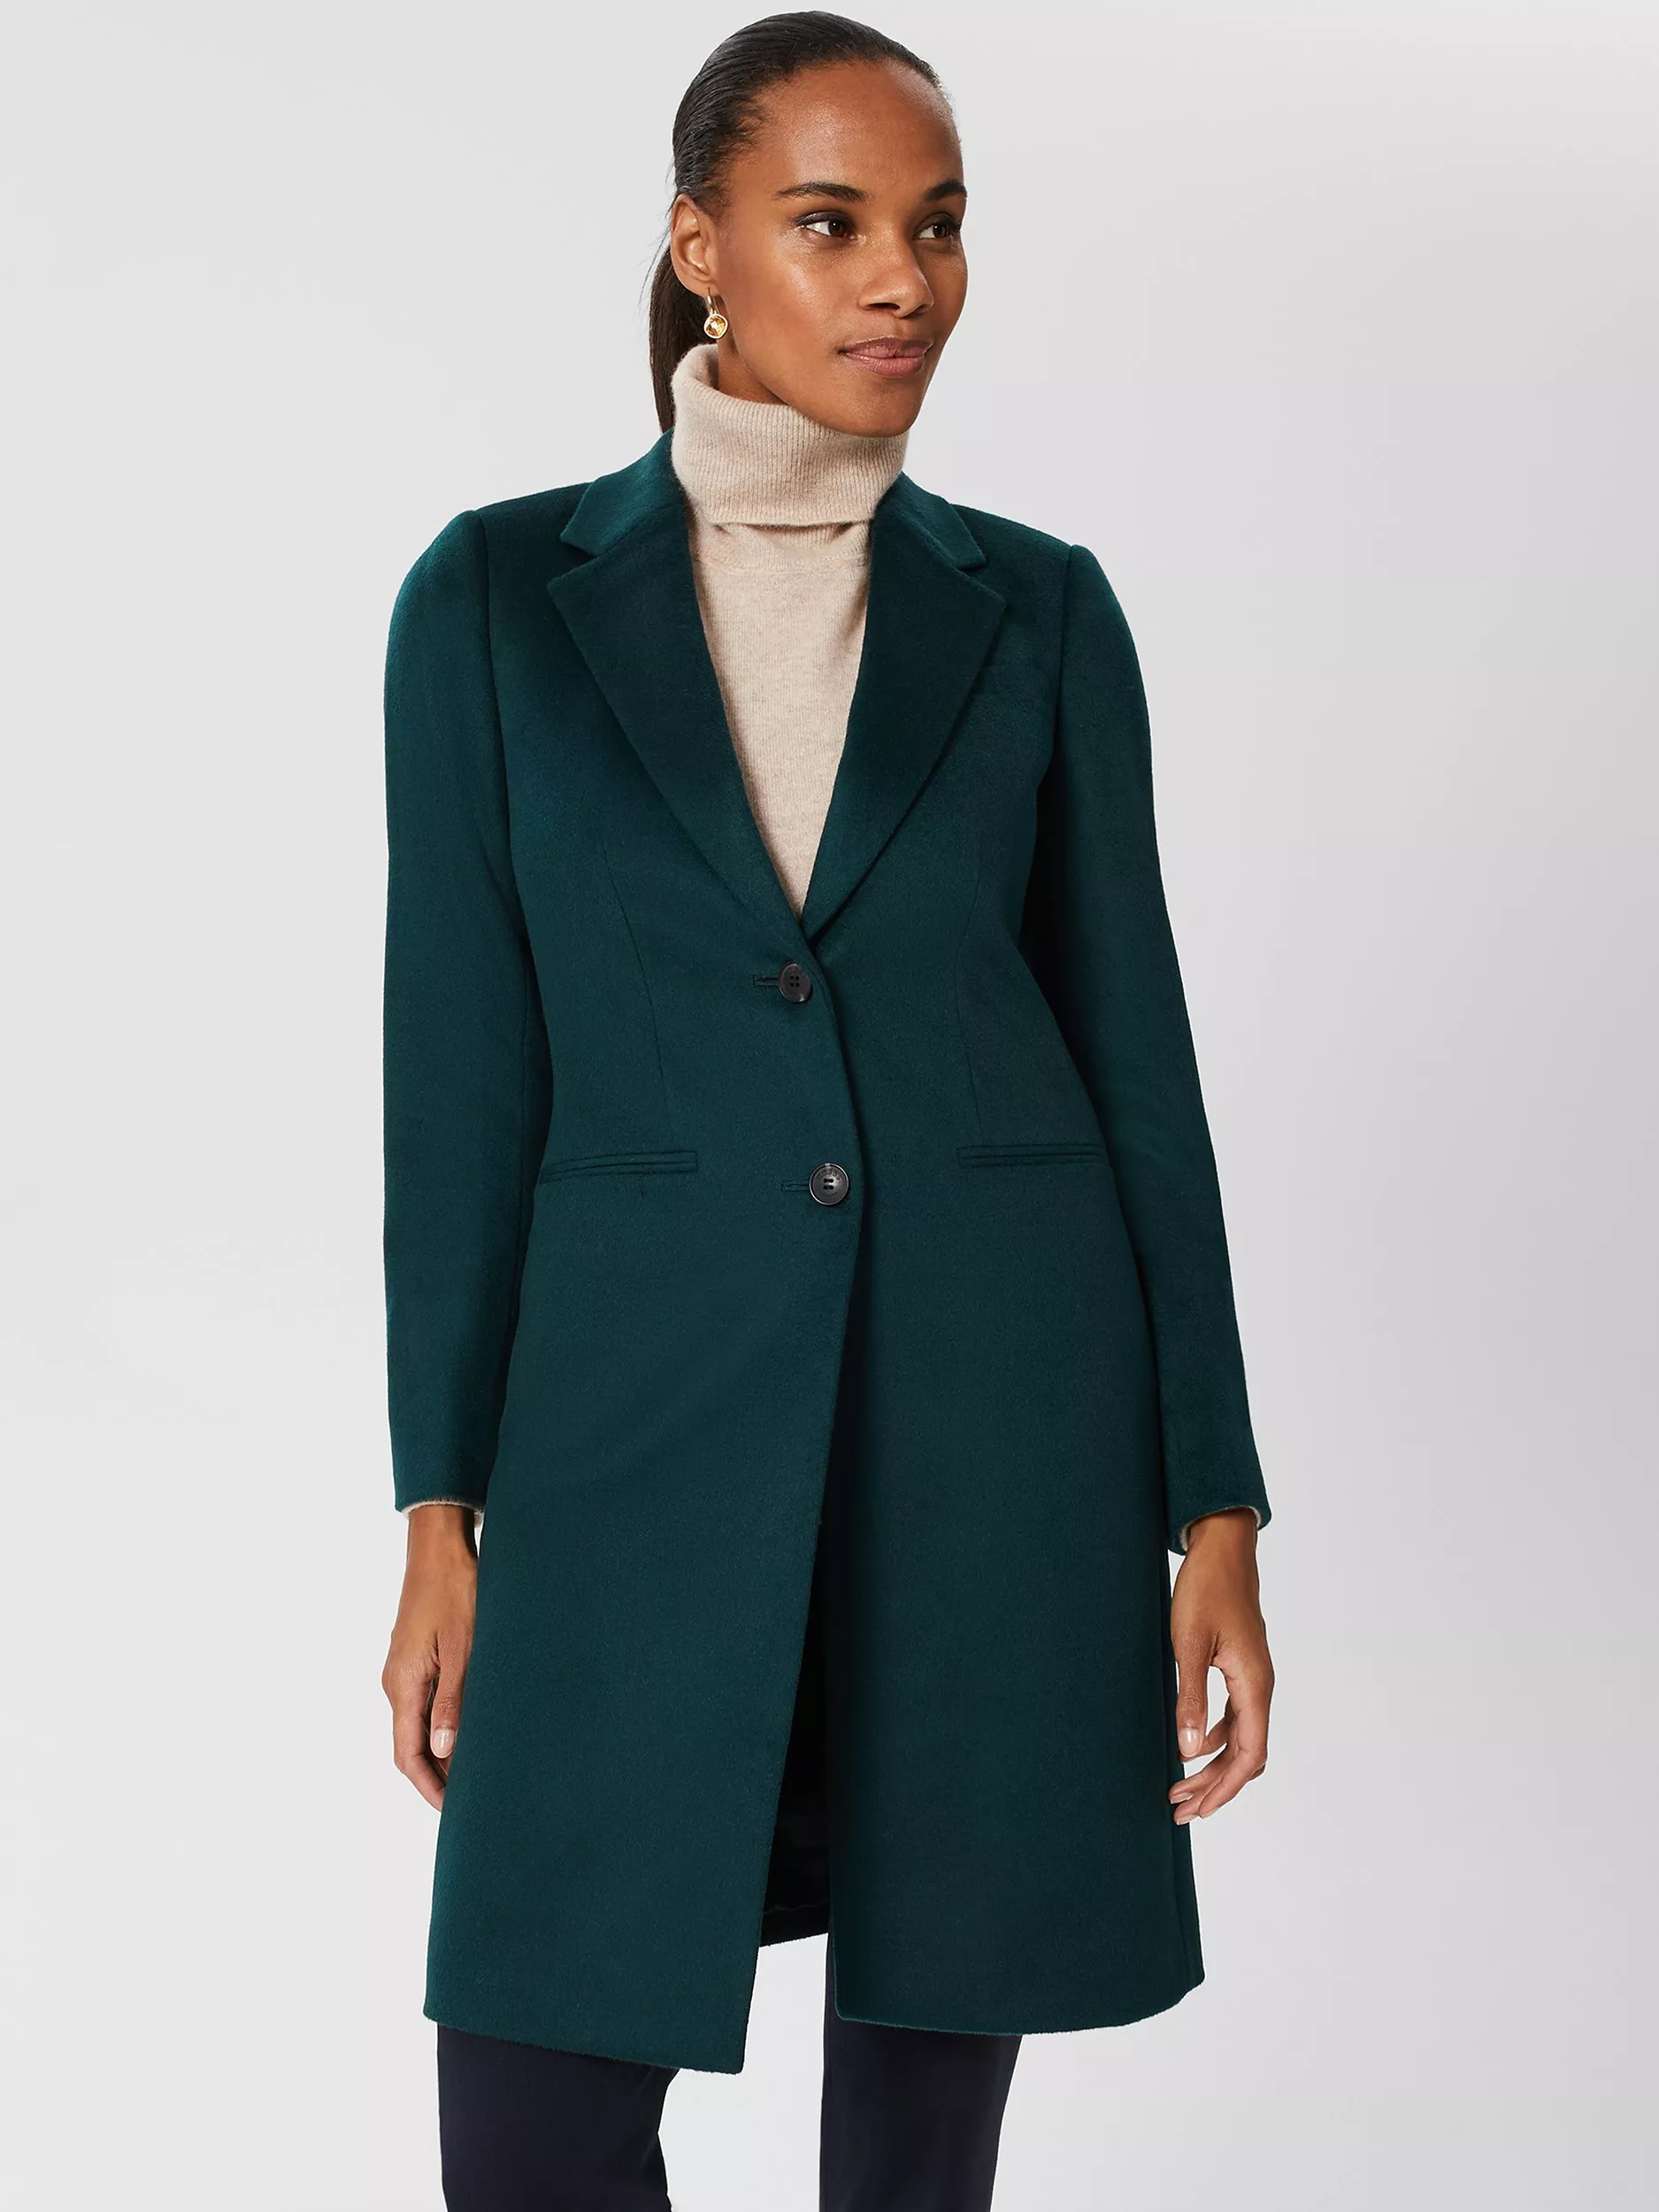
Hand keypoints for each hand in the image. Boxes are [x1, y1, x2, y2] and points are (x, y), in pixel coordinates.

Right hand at [382, 1504, 477, 1809]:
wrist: (439, 1547)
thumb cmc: (455, 1590)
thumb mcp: (463, 1646)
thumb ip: (453, 1700)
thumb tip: (445, 1751)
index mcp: (402, 1684)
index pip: (407, 1754)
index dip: (429, 1787)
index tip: (453, 1811)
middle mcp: (396, 1682)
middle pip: (411, 1745)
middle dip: (438, 1776)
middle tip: (474, 1800)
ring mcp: (404, 1671)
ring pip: (418, 1726)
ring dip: (443, 1751)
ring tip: (479, 1772)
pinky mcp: (416, 1659)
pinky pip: (424, 1704)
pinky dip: (444, 1725)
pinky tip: (472, 1731)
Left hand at [1167, 1508, 1272, 1823]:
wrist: (1221, 1550)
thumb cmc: (1205, 1590)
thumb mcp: (1188, 1644)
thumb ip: (1190, 1699)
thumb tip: (1188, 1750)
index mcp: (1254, 1684)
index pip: (1249, 1754)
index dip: (1225, 1787)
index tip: (1199, 1810)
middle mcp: (1260, 1686)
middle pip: (1245, 1754)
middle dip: (1214, 1786)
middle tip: (1180, 1810)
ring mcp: (1252, 1678)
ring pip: (1239, 1738)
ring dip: (1211, 1765)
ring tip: (1178, 1787)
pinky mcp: (1241, 1669)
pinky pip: (1233, 1717)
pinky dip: (1212, 1738)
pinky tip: (1188, 1744)